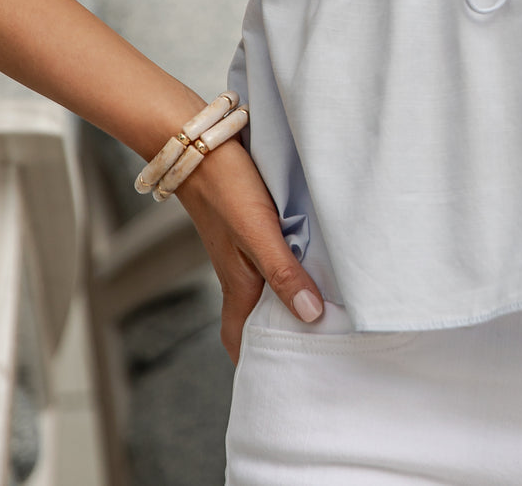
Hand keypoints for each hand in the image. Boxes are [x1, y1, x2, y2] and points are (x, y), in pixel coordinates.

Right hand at [174, 138, 323, 362]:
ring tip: (323, 309)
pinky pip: (268, 259)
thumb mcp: (259, 232)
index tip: (283, 379)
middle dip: (277, 336)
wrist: (198, 142)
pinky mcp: (248, 224)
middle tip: (314, 349)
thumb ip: (283, 273)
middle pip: (254, 318)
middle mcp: (238, 272)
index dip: (256, 363)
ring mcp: (241, 249)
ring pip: (263, 287)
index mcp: (238, 285)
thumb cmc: (225, 186)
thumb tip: (312, 316)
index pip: (241, 340)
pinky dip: (287, 268)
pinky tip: (309, 257)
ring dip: (285, 300)